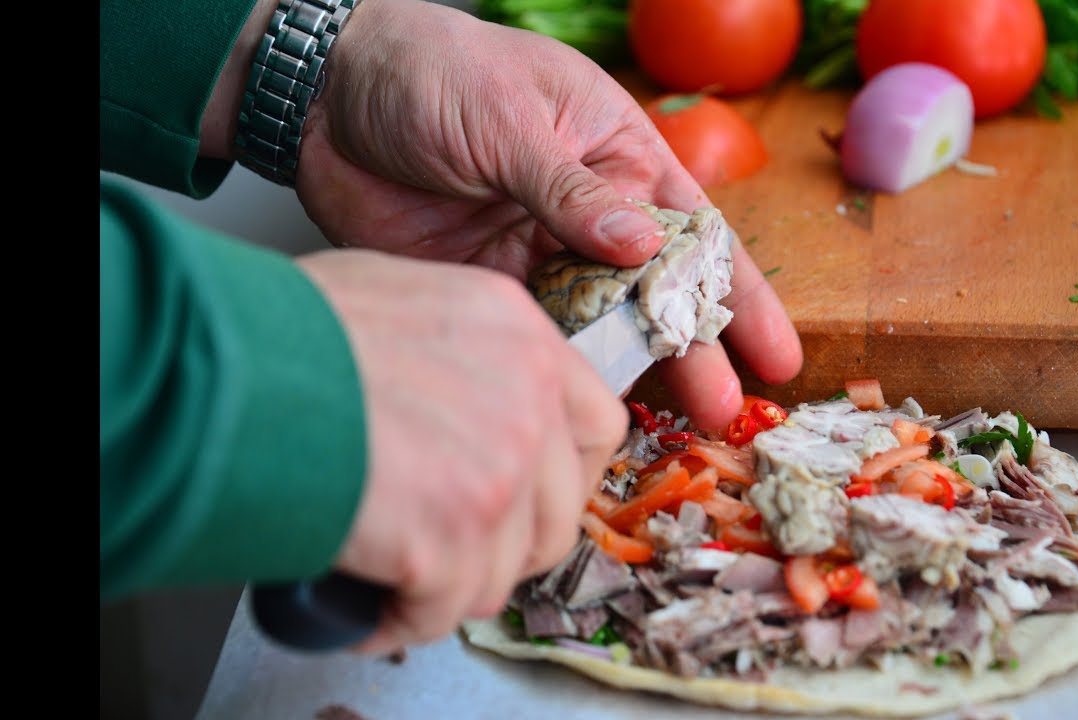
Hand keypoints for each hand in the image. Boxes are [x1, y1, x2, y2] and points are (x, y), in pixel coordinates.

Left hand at [294, 0, 801, 430]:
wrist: (323, 95)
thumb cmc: (431, 71)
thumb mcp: (509, 120)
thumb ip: (570, 190)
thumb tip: (638, 247)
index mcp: (615, 154)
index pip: (692, 230)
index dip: (738, 293)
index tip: (776, 352)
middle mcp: (587, 211)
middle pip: (653, 290)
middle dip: (693, 347)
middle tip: (725, 410)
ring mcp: (538, 253)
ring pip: (598, 323)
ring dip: (631, 369)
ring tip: (671, 424)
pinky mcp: (487, 286)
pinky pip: (536, 336)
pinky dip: (560, 370)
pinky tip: (585, 407)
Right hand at [296, 248, 627, 653]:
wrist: (224, 368)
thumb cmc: (285, 328)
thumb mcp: (399, 299)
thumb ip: (462, 350)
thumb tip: (463, 397)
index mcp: (516, 332)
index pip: (595, 422)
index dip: (565, 473)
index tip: (533, 496)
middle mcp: (525, 395)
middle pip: (562, 508)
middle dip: (513, 541)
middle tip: (460, 545)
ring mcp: (498, 466)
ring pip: (507, 566)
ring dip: (454, 582)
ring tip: (403, 573)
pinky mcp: (453, 532)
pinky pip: (449, 606)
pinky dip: (406, 617)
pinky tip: (370, 602)